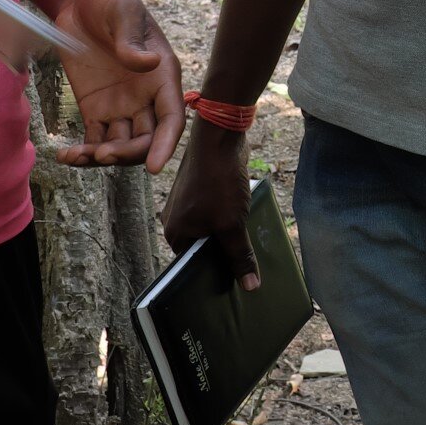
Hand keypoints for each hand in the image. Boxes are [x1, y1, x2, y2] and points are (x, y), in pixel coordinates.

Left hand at [54, 0, 184, 172]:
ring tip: (78, 156)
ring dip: (103, 157)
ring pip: (120, 145)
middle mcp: (145, 98)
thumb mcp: (123, 15)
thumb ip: (132, 40)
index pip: (172, 119)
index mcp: (162, 78)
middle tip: (104, 153)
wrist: (81, 0)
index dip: (166, 145)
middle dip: (129, 153)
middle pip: (146, 139)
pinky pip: (94, 139)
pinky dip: (82, 153)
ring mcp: (120, 106)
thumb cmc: (111, 2)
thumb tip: (148, 63)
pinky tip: (66, 155)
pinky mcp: (95, 109)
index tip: (156, 167)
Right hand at [160, 118, 259, 291]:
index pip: (192, 265)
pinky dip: (230, 215)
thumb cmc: (218, 182)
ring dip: (229, 232)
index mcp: (175, 233)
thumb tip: (250, 286)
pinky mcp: (203, 188)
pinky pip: (217, 211)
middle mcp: (176, 219)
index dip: (213, 273)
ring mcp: (189, 202)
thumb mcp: (232, 226)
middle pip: (202, 247)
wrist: (220, 138)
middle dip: (224, 252)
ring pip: (212, 228)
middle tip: (246, 263)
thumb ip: (240, 256)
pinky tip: (246, 216)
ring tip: (248, 240)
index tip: (233, 281)